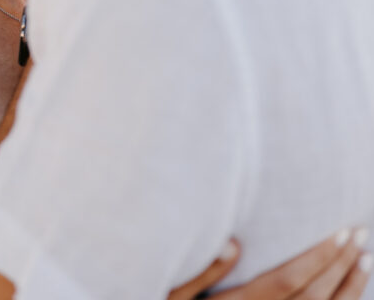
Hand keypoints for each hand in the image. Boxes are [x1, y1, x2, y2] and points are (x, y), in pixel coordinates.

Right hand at [170, 230, 371, 299]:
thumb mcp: (170, 293)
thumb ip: (200, 271)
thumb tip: (234, 243)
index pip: (289, 283)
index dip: (319, 259)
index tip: (340, 231)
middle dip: (340, 267)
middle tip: (360, 233)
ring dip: (348, 290)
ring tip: (365, 260)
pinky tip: (350, 292)